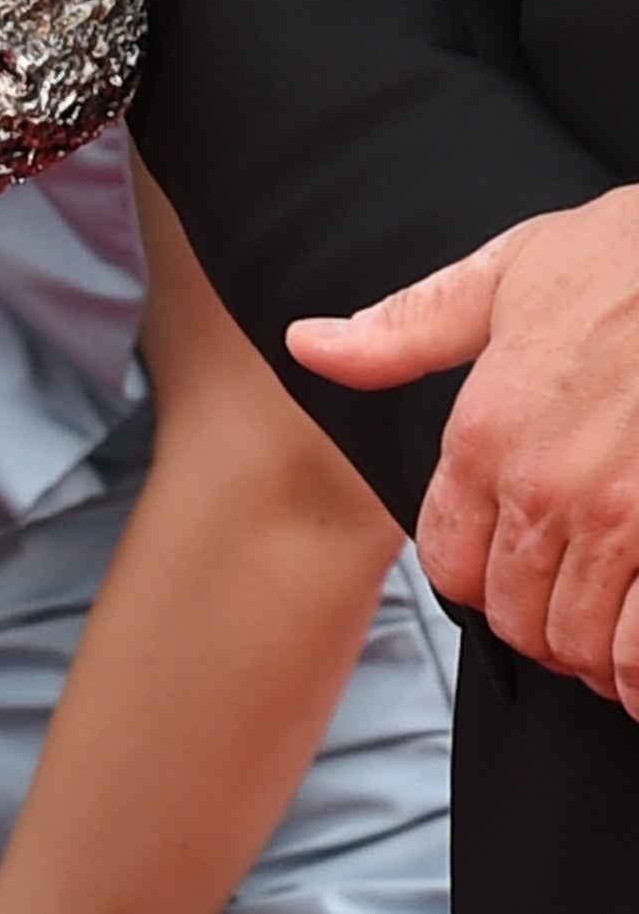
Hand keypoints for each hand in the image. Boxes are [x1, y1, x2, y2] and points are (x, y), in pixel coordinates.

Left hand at [292, 187, 638, 694]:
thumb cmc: (629, 259)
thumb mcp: (509, 275)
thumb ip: (407, 330)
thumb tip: (307, 344)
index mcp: (486, 436)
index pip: (450, 565)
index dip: (479, 584)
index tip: (511, 579)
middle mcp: (546, 490)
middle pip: (517, 615)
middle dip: (540, 625)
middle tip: (571, 614)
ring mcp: (624, 523)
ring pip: (584, 643)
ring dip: (596, 654)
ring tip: (614, 644)